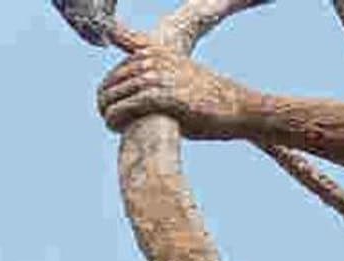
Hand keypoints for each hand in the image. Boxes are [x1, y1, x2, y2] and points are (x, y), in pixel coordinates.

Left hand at [97, 46, 248, 137]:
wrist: (238, 108)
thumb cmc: (210, 101)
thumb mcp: (182, 79)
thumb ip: (158, 81)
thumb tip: (137, 96)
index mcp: (158, 52)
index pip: (120, 68)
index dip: (109, 88)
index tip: (108, 104)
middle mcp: (156, 60)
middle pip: (114, 79)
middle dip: (105, 99)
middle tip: (106, 116)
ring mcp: (160, 76)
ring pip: (117, 92)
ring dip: (107, 109)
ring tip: (109, 123)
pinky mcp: (164, 96)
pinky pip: (129, 105)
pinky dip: (116, 116)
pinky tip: (113, 126)